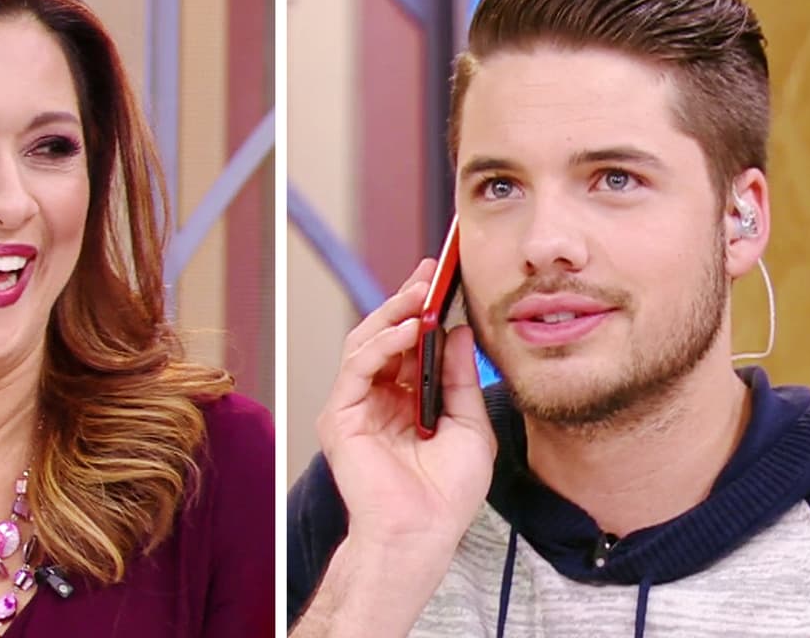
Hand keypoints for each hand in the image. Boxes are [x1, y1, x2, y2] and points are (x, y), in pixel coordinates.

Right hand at [317, 259, 497, 554]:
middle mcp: (378, 399)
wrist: (423, 533)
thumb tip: (456, 331)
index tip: (440, 280)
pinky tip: (406, 332)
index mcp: (406, 401)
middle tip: (427, 275)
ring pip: (365, 344)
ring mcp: (356, 407)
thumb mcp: (469, 424)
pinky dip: (381, 345)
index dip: (422, 311)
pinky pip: (357, 368)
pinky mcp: (340, 417)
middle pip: (384, 336)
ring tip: (419, 297)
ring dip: (392, 315)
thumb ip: (460, 378)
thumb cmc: (446, 494)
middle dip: (405, 302)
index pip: (409, 344)